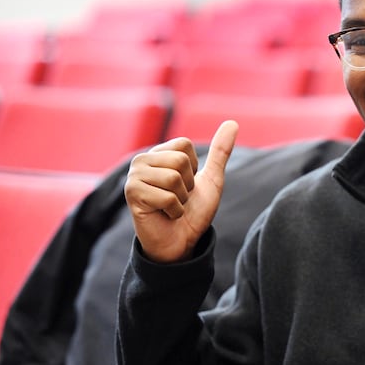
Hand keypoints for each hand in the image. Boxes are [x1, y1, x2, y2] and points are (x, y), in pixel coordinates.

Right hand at [124, 120, 238, 262]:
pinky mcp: (132, 194)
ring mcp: (134, 177)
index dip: (193, 169)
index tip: (186, 185)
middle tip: (178, 199)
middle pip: (179, 160)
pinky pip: (166, 196)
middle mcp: (142, 161)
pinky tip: (164, 215)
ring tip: (171, 207)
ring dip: (181, 199)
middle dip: (187, 185)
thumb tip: (232, 122)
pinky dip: (174, 210)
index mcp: (159, 153)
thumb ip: (220, 151)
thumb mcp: (212, 178)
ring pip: (173, 178)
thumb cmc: (194, 211)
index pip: (184, 145)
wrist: (182, 241)